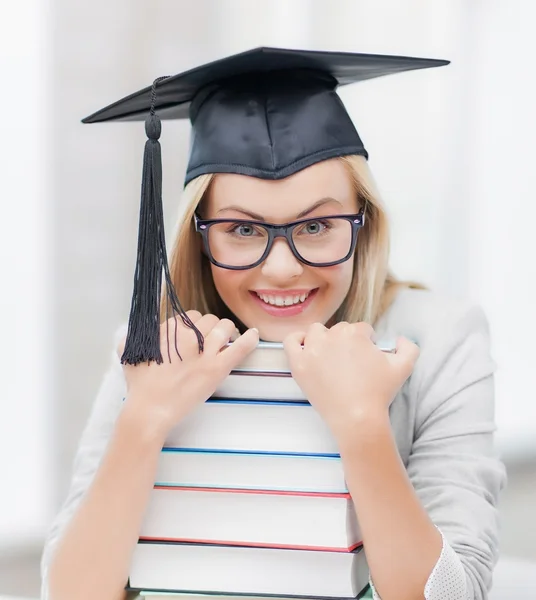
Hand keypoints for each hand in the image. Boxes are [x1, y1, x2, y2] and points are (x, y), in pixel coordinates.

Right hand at [117, 311, 258, 436]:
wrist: (150, 410)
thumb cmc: (139, 386)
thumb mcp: (129, 355)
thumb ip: (131, 339)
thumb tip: (131, 334)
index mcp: (170, 330)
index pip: (190, 315)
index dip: (194, 324)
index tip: (193, 334)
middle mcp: (188, 336)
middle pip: (209, 319)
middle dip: (211, 327)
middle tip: (211, 339)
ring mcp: (205, 352)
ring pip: (225, 327)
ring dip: (228, 331)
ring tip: (228, 340)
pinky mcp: (217, 369)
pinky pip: (240, 348)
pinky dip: (250, 339)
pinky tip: (255, 335)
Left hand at [283, 322, 418, 435]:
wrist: (358, 419)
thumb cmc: (379, 393)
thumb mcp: (404, 367)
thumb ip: (409, 347)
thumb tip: (400, 337)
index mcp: (355, 332)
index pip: (361, 329)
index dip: (366, 343)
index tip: (365, 360)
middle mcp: (332, 336)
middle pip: (339, 330)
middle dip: (346, 343)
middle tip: (350, 364)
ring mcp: (312, 350)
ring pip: (316, 332)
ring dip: (323, 339)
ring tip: (330, 357)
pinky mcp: (299, 364)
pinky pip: (290, 342)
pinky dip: (296, 341)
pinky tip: (305, 349)